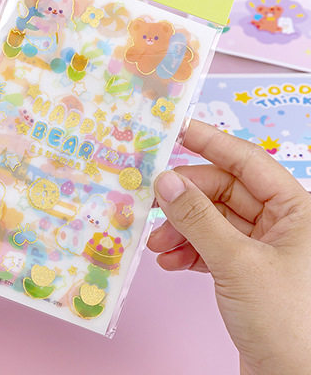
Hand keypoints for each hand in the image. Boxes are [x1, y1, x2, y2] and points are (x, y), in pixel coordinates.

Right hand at [148, 119, 310, 374]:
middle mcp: (283, 226)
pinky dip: (189, 251)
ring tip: (156, 243)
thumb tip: (164, 180)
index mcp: (296, 212)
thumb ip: (196, 216)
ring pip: (214, 221)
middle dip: (186, 199)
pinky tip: (170, 262)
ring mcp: (266, 251)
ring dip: (182, 228)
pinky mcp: (250, 276)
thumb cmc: (287, 322)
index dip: (211, 143)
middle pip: (224, 191)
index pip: (248, 162)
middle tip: (153, 202)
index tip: (176, 128)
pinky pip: (212, 248)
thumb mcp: (236, 262)